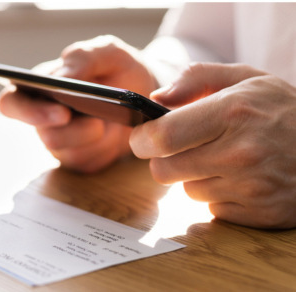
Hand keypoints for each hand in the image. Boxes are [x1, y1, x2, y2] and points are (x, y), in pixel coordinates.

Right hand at [0, 35, 157, 172]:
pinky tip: (116, 136)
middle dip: (74, 132)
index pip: (12, 103)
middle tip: (97, 123)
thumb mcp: (109, 53)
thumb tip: (61, 75)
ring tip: (112, 124)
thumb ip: (84, 56)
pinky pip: (88, 163)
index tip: (61, 112)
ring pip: (68, 152)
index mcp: (41, 88)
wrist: (147, 95)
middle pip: (44, 135)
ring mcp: (63, 141)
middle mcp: (45, 117)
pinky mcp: (81, 159)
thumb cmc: (121, 70)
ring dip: (94, 139)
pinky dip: (106, 151)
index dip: (27, 112)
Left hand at [130, 63, 295, 228]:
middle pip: (164, 170)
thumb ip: (196, 78)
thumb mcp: (246, 78)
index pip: (164, 136)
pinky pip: (212, 209)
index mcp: (232, 113)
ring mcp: (251, 188)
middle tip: (180, 149)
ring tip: (222, 161)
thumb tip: (156, 99)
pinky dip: (217, 195)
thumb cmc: (283, 110)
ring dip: (194, 177)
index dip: (142, 140)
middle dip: (163, 160)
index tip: (141, 139)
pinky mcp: (258, 214)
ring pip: (188, 191)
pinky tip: (239, 180)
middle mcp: (240, 153)